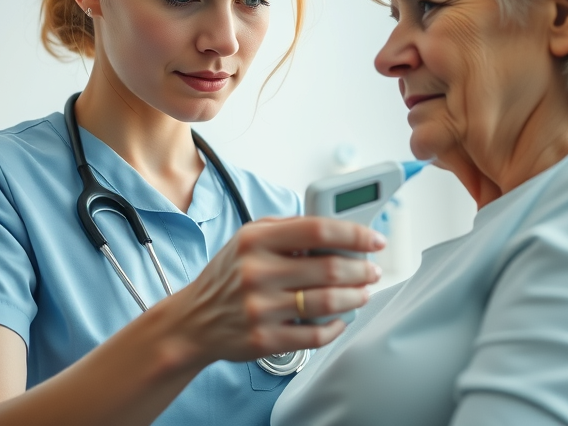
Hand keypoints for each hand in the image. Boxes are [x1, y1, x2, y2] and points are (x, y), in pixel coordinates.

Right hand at [163, 216, 384, 366]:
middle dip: (361, 270)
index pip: (317, 230)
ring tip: (362, 292)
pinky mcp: (265, 340)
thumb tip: (337, 227)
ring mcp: (260, 309)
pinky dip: (335, 327)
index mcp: (255, 240)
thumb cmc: (228, 275)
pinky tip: (340, 319)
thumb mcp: (248, 239)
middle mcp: (257, 273)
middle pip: (329, 268)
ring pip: (327, 302)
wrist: (194, 321)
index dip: (353, 234)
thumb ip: (288, 228)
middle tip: (371, 271)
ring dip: (354, 297)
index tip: (374, 240)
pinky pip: (315, 335)